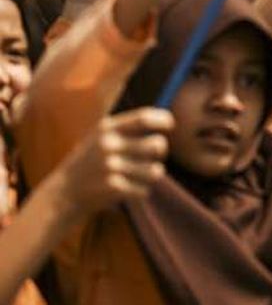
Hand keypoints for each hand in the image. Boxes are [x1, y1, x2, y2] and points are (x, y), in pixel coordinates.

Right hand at [57, 108, 172, 212]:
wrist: (63, 193)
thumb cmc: (90, 161)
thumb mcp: (99, 137)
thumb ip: (127, 126)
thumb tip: (166, 119)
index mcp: (106, 129)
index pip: (144, 117)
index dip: (163, 119)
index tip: (170, 124)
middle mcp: (109, 146)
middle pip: (157, 144)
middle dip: (161, 150)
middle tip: (155, 155)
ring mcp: (111, 167)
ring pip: (156, 170)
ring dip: (152, 173)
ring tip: (140, 174)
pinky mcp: (114, 188)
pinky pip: (146, 189)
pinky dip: (141, 190)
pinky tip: (129, 188)